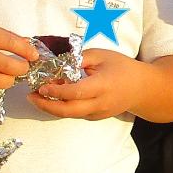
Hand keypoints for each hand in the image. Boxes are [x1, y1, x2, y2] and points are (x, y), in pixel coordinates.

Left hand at [29, 48, 147, 119]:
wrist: (142, 88)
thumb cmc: (123, 68)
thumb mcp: (102, 55)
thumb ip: (80, 58)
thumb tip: (58, 64)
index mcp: (103, 85)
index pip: (76, 92)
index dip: (56, 91)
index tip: (41, 86)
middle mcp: (100, 103)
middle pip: (69, 111)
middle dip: (46, 106)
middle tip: (30, 96)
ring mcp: (98, 113)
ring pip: (70, 115)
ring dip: (51, 107)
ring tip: (37, 96)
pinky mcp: (96, 117)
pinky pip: (75, 114)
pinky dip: (62, 107)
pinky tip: (53, 97)